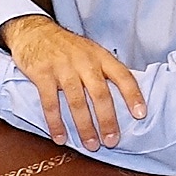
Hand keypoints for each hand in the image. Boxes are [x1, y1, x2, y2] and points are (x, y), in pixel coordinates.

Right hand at [0, 14, 145, 147]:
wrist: (34, 31)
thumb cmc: (66, 47)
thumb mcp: (90, 51)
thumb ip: (104, 71)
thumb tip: (123, 99)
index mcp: (100, 56)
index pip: (122, 75)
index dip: (133, 95)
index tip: (140, 114)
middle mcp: (84, 61)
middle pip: (100, 93)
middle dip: (107, 120)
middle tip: (112, 141)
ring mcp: (62, 67)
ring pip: (77, 101)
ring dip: (85, 126)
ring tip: (90, 144)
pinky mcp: (42, 74)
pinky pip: (50, 103)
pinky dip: (56, 123)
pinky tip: (60, 137)